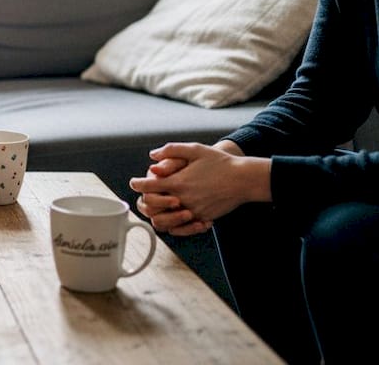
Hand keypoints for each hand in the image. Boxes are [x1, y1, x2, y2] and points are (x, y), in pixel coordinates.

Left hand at [130, 141, 268, 236]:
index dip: (137, 183)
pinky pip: (182, 229)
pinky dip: (175, 225)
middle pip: (151, 207)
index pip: (147, 187)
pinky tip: (175, 215)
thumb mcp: (195, 149)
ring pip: (164, 222)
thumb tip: (152, 157)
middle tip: (145, 195)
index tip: (134, 182)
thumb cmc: (219, 162)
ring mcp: (193, 211)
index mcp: (178, 182)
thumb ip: (171, 151)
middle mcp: (183, 199)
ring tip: (158, 208)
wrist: (244, 179)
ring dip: (158, 215)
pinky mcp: (203, 219)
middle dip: (144, 200)